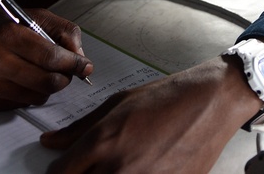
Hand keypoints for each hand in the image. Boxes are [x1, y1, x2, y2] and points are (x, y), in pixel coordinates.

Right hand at [0, 4, 92, 110]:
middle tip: (66, 72)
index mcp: (9, 34)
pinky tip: (20, 79)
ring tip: (40, 72)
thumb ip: (63, 32)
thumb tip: (81, 58)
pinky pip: (20, 105)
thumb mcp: (33, 16)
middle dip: (64, 79)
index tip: (86, 67)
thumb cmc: (0, 27)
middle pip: (47, 82)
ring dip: (46, 88)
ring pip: (36, 97)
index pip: (51, 57)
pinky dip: (28, 94)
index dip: (74, 64)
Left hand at [40, 56, 263, 173]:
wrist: (212, 102)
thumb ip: (79, 128)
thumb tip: (51, 142)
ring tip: (124, 164)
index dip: (59, 172)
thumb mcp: (118, 103)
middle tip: (98, 164)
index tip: (65, 169)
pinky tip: (144, 167)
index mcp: (103, 141)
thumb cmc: (169, 97)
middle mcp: (118, 167)